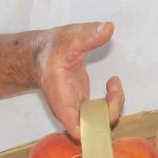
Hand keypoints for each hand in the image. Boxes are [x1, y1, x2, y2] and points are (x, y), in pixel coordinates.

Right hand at [35, 21, 120, 138]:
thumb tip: (108, 27)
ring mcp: (78, 110)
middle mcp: (71, 112)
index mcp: (62, 102)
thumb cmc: (52, 49)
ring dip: (115, 106)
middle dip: (112, 111)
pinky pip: (103, 113)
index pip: (77, 130)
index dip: (95, 127)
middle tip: (113, 88)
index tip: (105, 103)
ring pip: (102, 123)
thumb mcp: (70, 39)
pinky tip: (112, 84)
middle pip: (95, 130)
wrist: (42, 54)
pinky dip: (113, 102)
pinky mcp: (85, 105)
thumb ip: (88, 35)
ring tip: (113, 83)